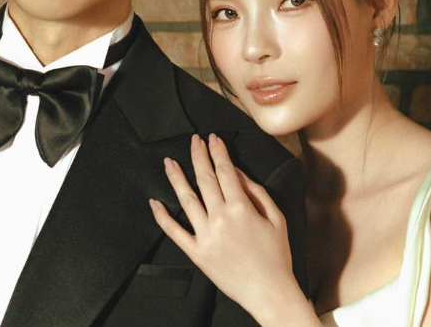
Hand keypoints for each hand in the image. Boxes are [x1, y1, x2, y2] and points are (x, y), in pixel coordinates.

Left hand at [149, 134, 314, 326]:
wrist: (269, 291)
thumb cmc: (276, 256)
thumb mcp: (276, 218)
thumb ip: (257, 192)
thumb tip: (238, 173)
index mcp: (241, 208)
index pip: (225, 171)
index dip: (217, 151)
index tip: (213, 139)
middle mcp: (220, 218)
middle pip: (204, 179)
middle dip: (198, 156)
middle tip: (193, 140)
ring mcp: (205, 235)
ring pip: (186, 199)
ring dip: (176, 177)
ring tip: (169, 162)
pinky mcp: (196, 252)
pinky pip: (174, 231)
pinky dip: (162, 216)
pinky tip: (155, 202)